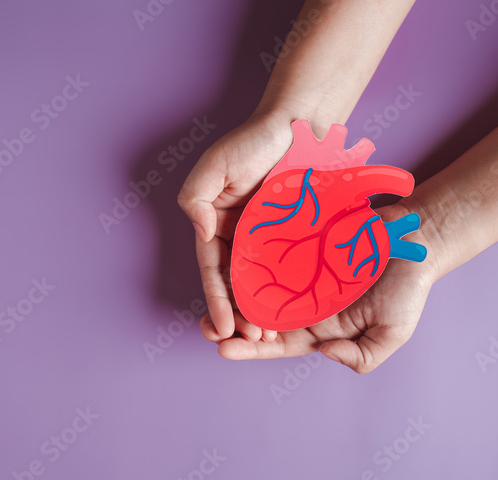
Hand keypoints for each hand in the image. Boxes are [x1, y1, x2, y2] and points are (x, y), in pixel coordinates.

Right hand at [177, 108, 299, 341]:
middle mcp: (242, 238)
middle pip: (237, 285)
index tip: (222, 327)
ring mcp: (271, 240)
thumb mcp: (214, 166)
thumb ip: (196, 199)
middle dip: (239, 315)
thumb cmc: (255, 140)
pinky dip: (290, 294)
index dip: (216, 301)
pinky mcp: (299, 238)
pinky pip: (293, 270)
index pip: (213, 271)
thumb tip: (202, 233)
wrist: (302, 124)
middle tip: (251, 338)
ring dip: (263, 312)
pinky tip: (294, 313)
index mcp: (218, 226)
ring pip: (264, 285)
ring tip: (270, 336)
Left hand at [201, 203, 439, 372]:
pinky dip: (247, 260)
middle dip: (229, 325)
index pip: (276, 344)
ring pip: (255, 287)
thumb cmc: (407, 289)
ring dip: (230, 296)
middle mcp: (300, 302)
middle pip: (257, 318)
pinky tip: (226, 262)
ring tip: (207, 302)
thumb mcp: (391, 333)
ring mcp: (297, 272)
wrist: (416, 239)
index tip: (224, 349)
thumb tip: (326, 353)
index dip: (250, 348)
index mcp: (317, 328)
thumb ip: (361, 356)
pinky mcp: (298, 243)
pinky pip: (267, 252)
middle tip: (206, 328)